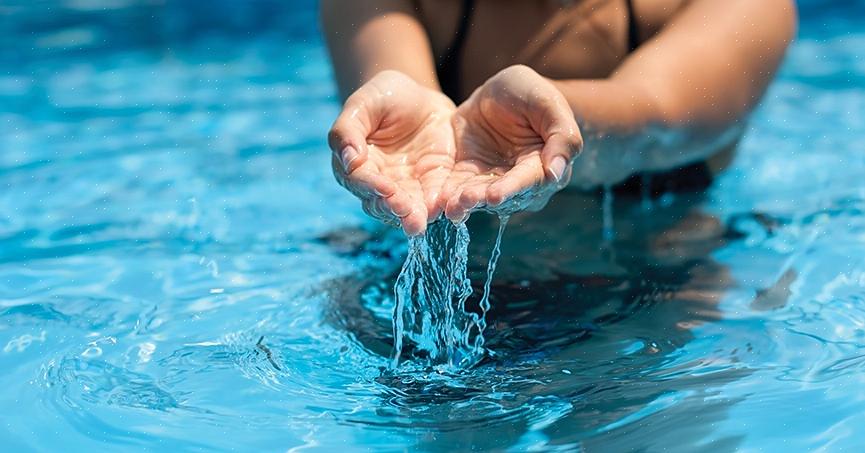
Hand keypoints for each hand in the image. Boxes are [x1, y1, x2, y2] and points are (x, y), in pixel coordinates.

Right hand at [328, 71, 455, 234]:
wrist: (420, 97)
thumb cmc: (384, 96)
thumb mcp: (364, 103)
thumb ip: (348, 129)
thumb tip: (348, 160)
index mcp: (354, 164)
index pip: (359, 180)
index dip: (371, 186)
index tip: (384, 188)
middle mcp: (377, 182)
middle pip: (381, 202)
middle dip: (393, 208)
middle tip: (405, 210)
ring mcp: (404, 188)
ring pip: (404, 209)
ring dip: (411, 217)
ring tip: (419, 222)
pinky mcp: (431, 186)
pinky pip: (433, 201)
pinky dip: (437, 207)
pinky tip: (443, 210)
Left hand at [440, 65, 581, 221]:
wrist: (497, 91)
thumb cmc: (529, 93)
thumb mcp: (547, 102)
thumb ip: (561, 136)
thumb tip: (556, 173)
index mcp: (544, 165)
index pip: (529, 181)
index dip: (512, 189)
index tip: (495, 196)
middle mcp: (520, 181)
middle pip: (503, 196)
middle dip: (483, 199)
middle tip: (466, 200)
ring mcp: (493, 182)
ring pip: (480, 198)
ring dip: (466, 202)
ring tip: (452, 205)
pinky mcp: (468, 178)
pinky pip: (458, 190)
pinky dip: (449, 196)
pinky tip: (438, 202)